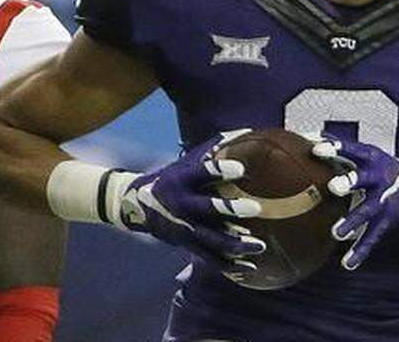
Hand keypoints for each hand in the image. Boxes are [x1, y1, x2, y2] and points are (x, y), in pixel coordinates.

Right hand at [118, 130, 266, 265]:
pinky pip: (211, 258)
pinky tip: (250, 268)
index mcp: (183, 179)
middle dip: (231, 209)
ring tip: (260, 244)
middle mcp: (183, 204)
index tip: (241, 168)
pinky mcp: (187, 244)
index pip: (202, 172)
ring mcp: (185, 227)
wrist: (138, 205)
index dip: (220, 170)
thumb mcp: (186, 162)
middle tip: (255, 208)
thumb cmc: (172, 178)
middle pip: (208, 208)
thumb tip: (247, 131)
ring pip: (213, 239)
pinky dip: (230, 265)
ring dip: (237, 243)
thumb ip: (214, 149)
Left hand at [312, 138, 398, 269]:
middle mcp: (377, 178)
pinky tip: (347, 264)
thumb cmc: (378, 166)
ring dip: (352, 222)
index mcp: (370, 158)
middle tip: (333, 187)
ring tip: (336, 234)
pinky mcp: (386, 221)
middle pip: (362, 179)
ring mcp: (383, 201)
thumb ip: (337, 149)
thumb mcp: (365, 153)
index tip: (316, 149)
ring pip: (366, 212)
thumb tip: (301, 136)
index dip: (334, 148)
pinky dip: (360, 252)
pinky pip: (372, 238)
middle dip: (349, 183)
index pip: (351, 149)